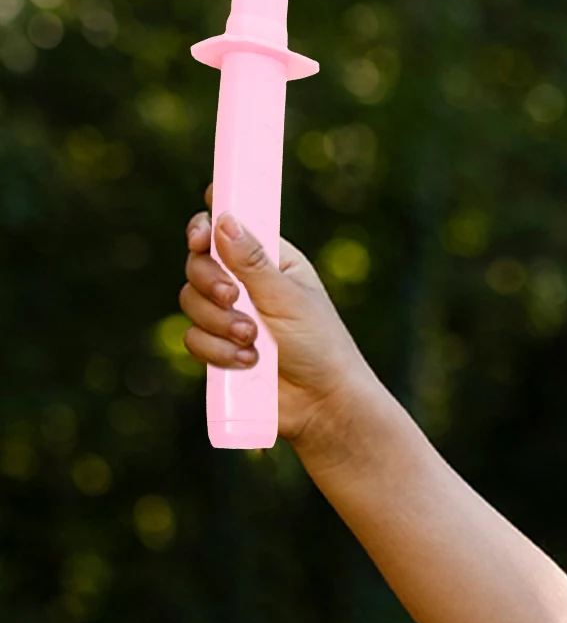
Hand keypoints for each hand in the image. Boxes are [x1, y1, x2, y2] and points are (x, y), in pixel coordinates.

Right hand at [180, 184, 379, 451]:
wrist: (319, 403)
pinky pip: (192, 338)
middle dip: (210, 281)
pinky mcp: (217, 348)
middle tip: (232, 296)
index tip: (200, 235)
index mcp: (271, 261)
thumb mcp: (287, 297)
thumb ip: (252, 262)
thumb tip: (224, 219)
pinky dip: (215, 351)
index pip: (231, 228)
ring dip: (219, 322)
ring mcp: (230, 316)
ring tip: (253, 340)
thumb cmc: (319, 344)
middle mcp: (247, 283)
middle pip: (199, 262)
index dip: (209, 225)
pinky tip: (246, 361)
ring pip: (190, 301)